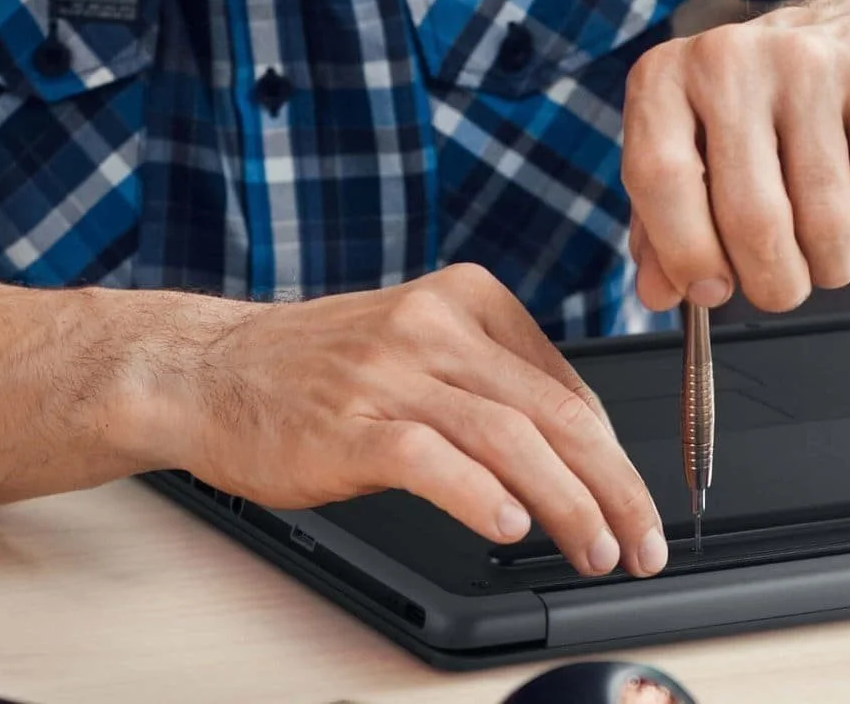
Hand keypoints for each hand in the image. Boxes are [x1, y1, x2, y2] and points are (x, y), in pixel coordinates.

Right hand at [147, 264, 667, 576]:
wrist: (206, 371)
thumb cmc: (313, 369)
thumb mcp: (416, 345)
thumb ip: (491, 382)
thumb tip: (576, 450)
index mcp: (466, 299)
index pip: (569, 384)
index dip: (614, 455)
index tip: (633, 501)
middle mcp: (435, 328)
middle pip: (556, 413)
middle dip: (614, 486)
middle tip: (644, 541)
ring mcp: (391, 374)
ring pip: (510, 439)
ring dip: (569, 504)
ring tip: (597, 549)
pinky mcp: (348, 423)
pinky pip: (431, 458)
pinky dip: (480, 495)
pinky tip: (511, 528)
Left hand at [622, 0, 849, 312]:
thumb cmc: (759, 114)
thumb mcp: (695, 155)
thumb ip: (664, 229)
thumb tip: (660, 294)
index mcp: (664, 78)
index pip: (659, 177)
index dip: (687, 253)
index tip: (711, 291)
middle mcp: (728, 57)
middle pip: (752, 217)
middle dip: (772, 282)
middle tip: (780, 291)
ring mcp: (808, 61)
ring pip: (826, 220)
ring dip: (829, 266)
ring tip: (824, 252)